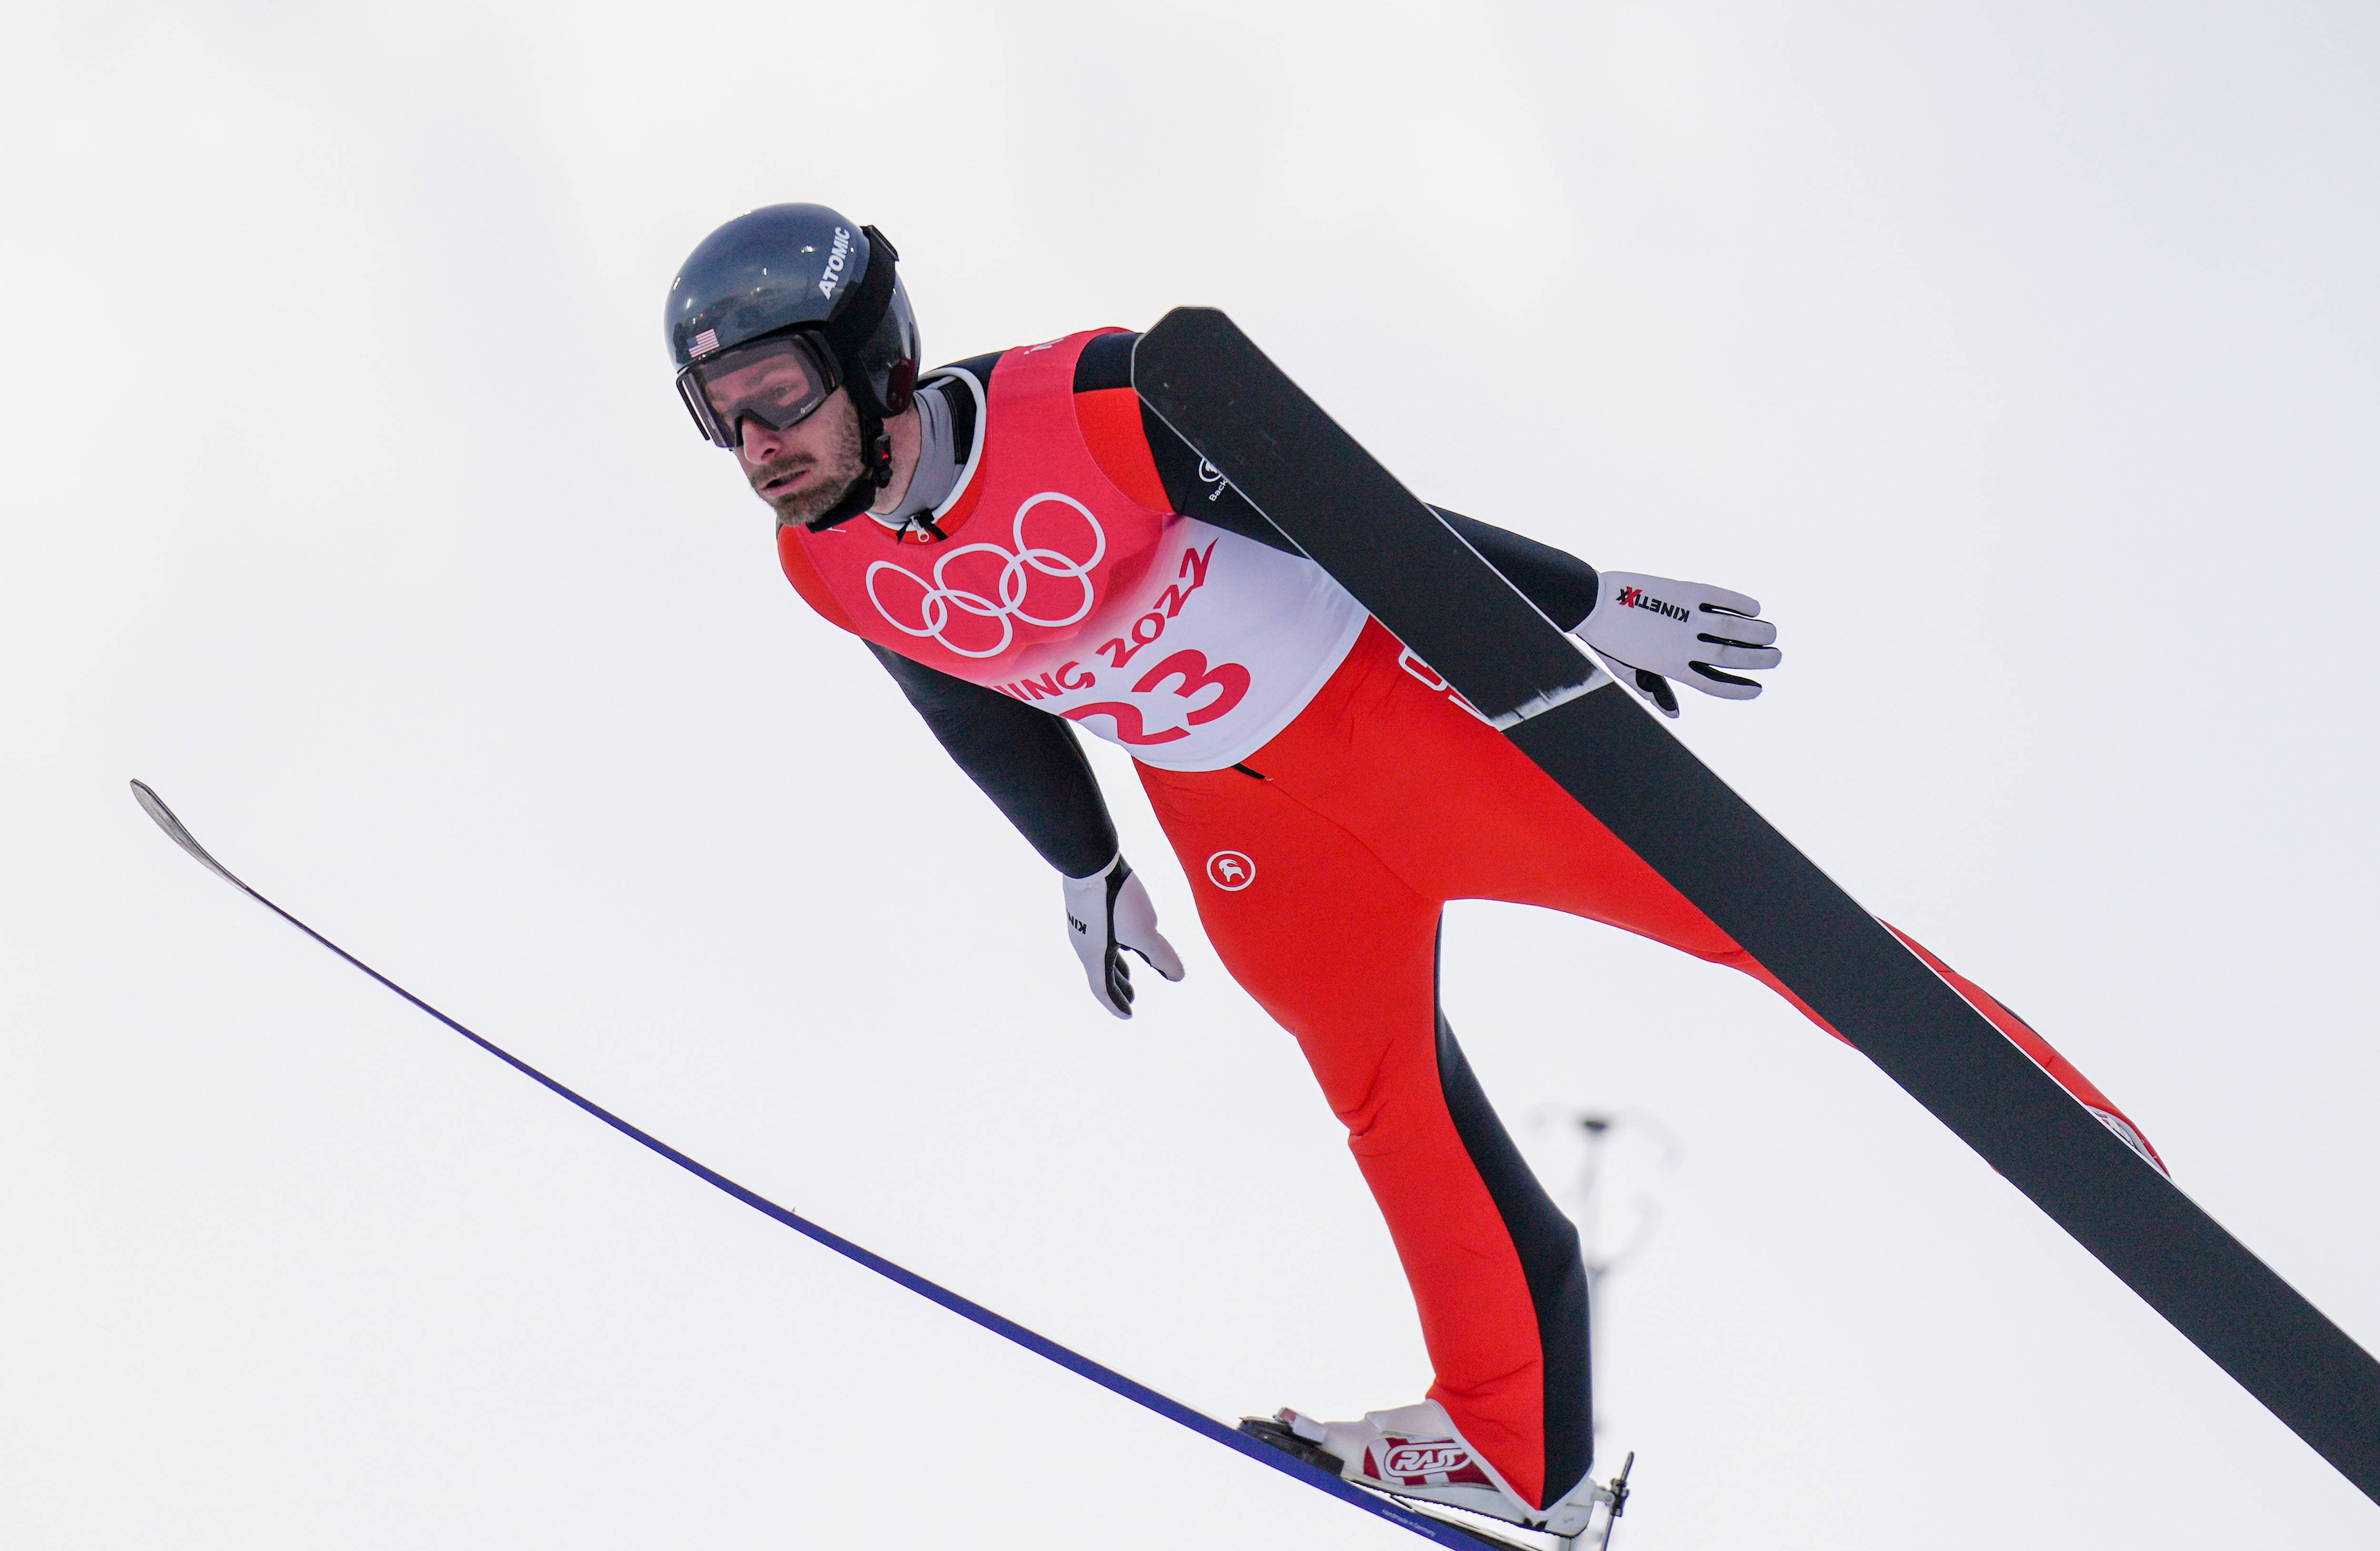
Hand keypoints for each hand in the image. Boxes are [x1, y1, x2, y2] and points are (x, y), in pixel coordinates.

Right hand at [1061, 855, 1185, 1018]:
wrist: (1089, 860)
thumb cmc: (1115, 898)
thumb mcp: (1143, 931)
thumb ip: (1161, 956)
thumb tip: (1178, 977)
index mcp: (1094, 955)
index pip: (1103, 989)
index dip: (1116, 1004)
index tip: (1128, 1015)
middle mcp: (1084, 943)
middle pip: (1101, 973)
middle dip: (1118, 986)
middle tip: (1132, 996)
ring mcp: (1083, 924)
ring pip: (1101, 953)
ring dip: (1116, 966)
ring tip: (1127, 970)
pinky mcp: (1088, 907)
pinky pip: (1101, 936)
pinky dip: (1114, 946)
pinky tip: (1123, 933)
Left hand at [1578, 570, 1780, 718]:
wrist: (1589, 602)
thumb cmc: (1606, 638)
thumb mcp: (1626, 670)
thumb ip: (1652, 688)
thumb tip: (1675, 713)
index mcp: (1669, 666)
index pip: (1713, 684)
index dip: (1739, 689)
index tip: (1758, 689)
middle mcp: (1682, 644)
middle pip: (1731, 656)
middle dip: (1759, 659)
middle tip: (1777, 657)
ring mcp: (1685, 616)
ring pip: (1733, 628)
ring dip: (1758, 632)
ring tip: (1773, 633)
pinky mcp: (1684, 590)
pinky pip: (1720, 598)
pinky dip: (1741, 603)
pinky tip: (1755, 608)